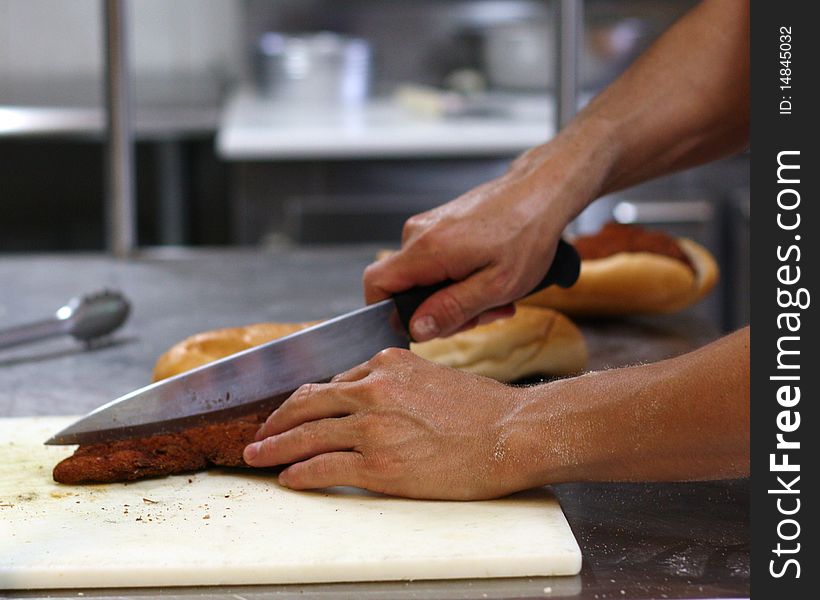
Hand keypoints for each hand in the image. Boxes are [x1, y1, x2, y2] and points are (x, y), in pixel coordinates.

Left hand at [243, 348, 533, 499]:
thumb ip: (397, 382)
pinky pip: (323, 466)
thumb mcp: (434, 376)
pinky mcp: (379, 464)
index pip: (332, 381)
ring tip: (257, 457)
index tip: (293, 412)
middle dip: (276, 420)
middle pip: (307, 403)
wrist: (511, 433)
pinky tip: (288, 477)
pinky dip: (299, 472)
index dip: (305, 400)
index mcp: (386, 364)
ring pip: (307, 434)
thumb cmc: (483, 409)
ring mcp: (373, 427)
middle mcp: (373, 390)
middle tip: (259, 434)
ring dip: (275, 447)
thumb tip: (370, 397)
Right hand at [362, 138, 602, 341]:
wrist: (542, 191)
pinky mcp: (440, 226)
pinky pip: (436, 264)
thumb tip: (414, 329)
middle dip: (441, 312)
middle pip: (404, 289)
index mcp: (426, 249)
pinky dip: (461, 279)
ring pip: (424, 279)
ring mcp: (428, 227)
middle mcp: (418, 233)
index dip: (387, 314)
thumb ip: (451, 309)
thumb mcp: (496, 286)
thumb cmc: (527, 234)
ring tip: (497, 297)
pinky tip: (491, 280)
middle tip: (484, 314)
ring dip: (457, 298)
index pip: (375, 285)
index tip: (422, 328)